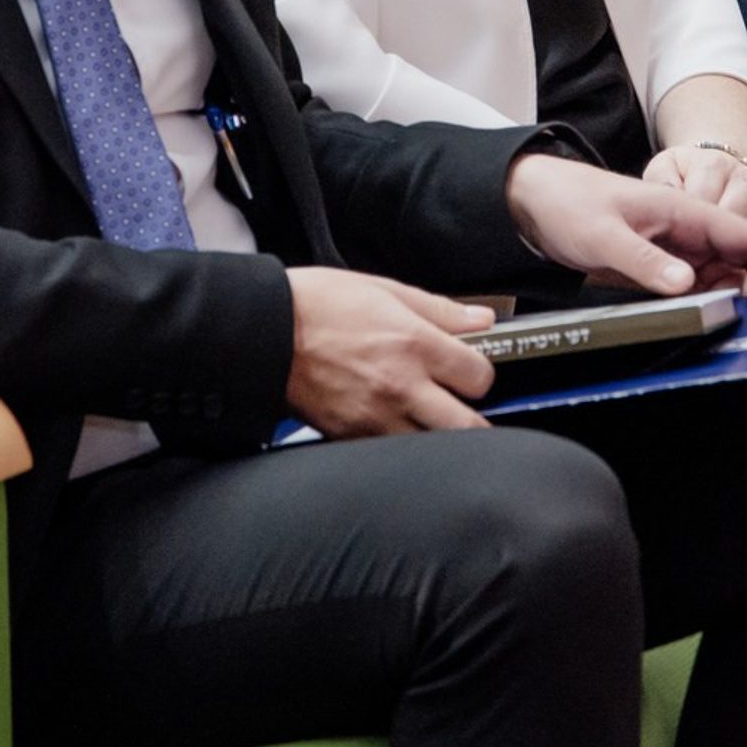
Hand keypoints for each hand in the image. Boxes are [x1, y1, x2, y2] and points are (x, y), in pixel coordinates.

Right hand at [282, 266, 495, 434]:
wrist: (264, 331)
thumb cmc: (316, 305)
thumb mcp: (384, 290)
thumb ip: (439, 310)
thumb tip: (481, 320)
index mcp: (414, 344)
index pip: (480, 377)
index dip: (482, 373)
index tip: (470, 370)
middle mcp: (401, 386)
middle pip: (469, 426)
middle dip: (477, 419)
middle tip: (467, 409)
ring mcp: (376, 418)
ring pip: (434, 449)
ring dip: (441, 438)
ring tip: (434, 421)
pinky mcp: (351, 438)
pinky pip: (393, 455)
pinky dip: (403, 448)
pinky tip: (398, 429)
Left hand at [504, 151, 746, 298]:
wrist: (536, 199)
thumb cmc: (570, 206)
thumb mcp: (604, 237)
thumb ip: (645, 261)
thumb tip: (689, 285)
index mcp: (685, 210)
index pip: (746, 237)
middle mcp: (690, 228)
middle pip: (746, 261)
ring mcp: (679, 247)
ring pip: (727, 277)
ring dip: (746, 301)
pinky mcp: (664, 264)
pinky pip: (702, 286)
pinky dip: (716, 304)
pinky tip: (725, 326)